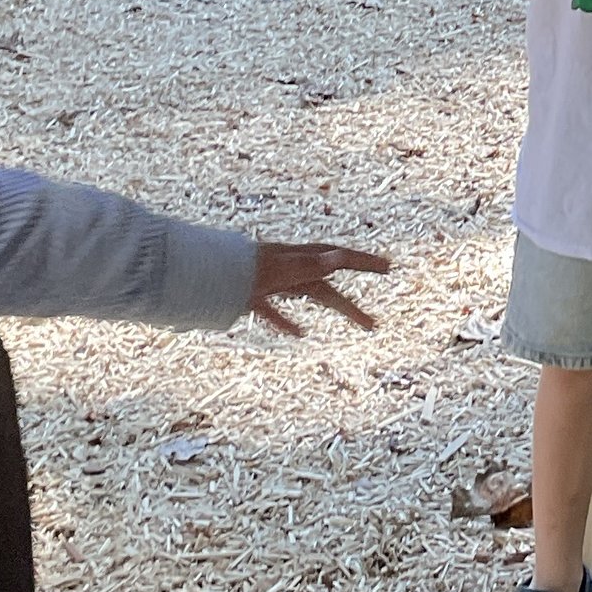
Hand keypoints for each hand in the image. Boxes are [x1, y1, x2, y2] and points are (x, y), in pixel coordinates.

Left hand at [249, 239, 389, 333]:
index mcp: (299, 260)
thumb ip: (308, 264)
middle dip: (351, 306)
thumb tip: (339, 257)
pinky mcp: (254, 296)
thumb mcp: (279, 269)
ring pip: (307, 296)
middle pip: (327, 288)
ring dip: (330, 308)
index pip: (339, 259)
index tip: (388, 267)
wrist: (203, 272)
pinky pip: (275, 311)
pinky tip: (297, 334)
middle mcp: (289, 270)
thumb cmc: (242, 269)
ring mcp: (272, 283)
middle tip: (374, 325)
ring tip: (350, 321)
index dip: (364, 263)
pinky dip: (289, 321)